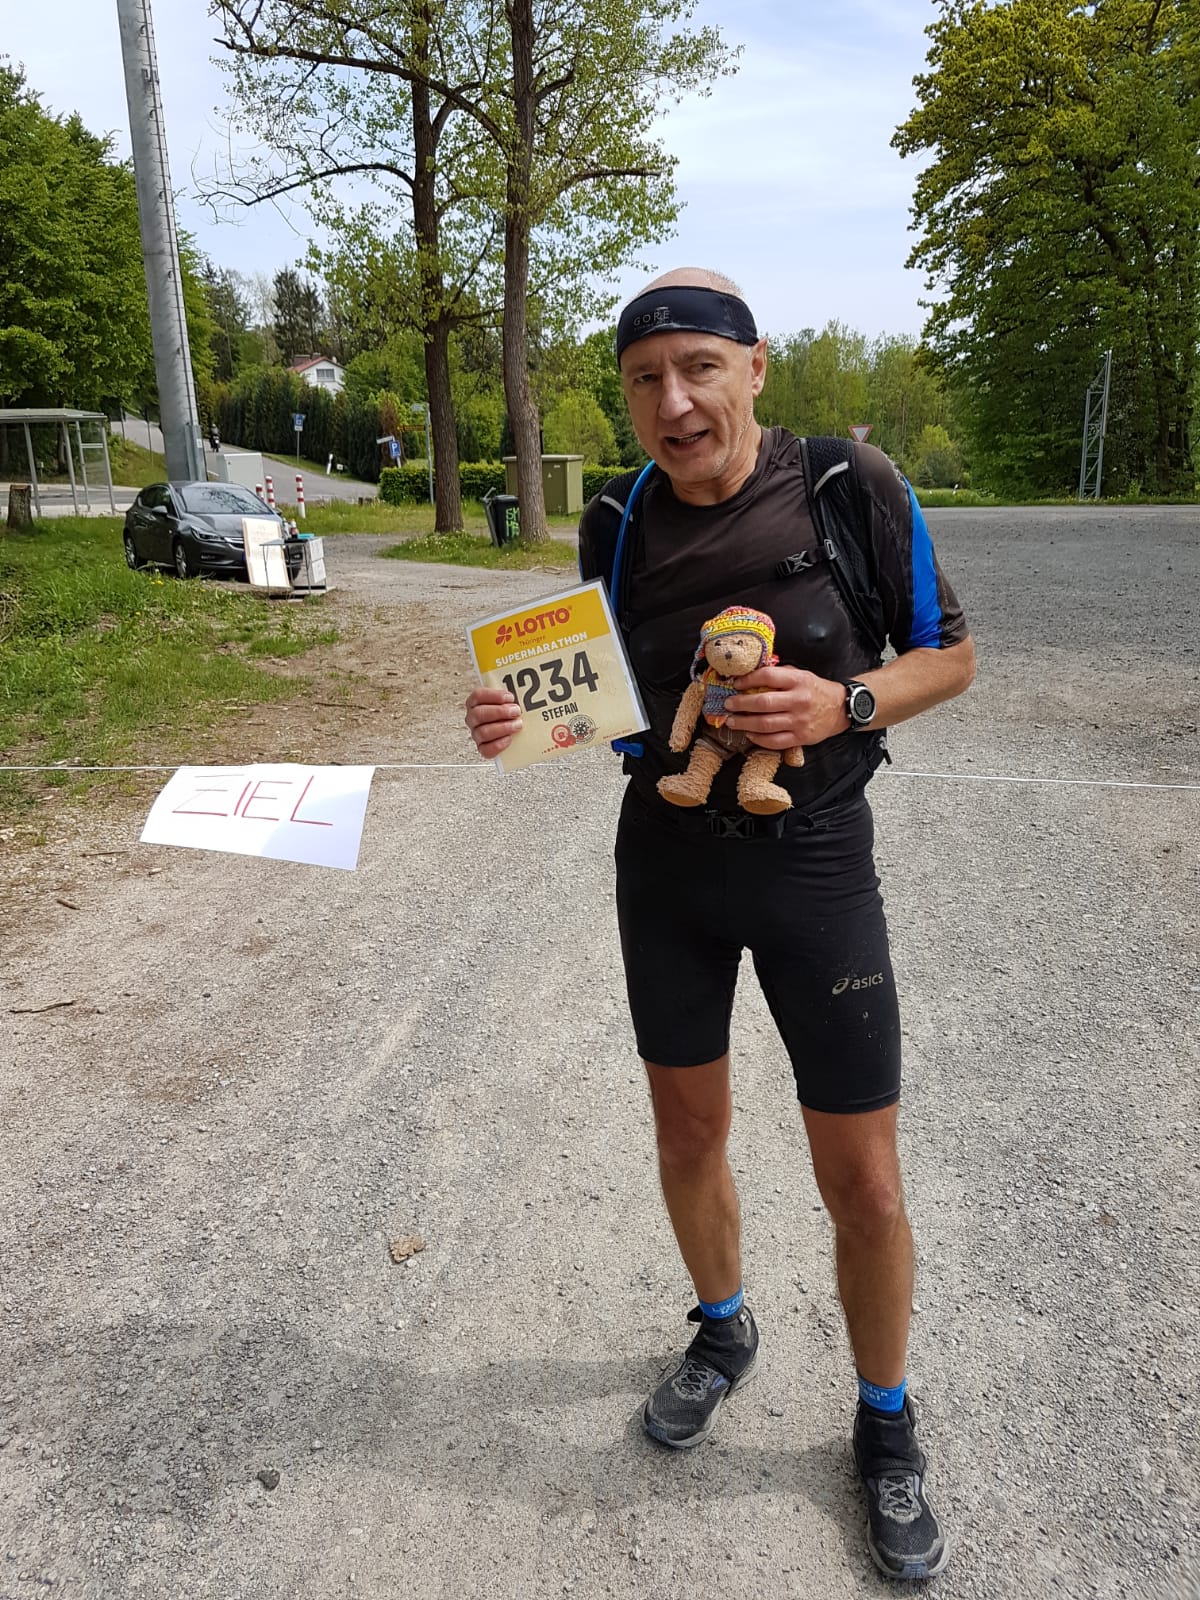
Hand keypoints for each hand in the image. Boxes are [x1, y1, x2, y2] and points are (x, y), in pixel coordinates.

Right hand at [465, 686, 522, 759]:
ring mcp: (476, 734)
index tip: (510, 697)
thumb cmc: (510, 712)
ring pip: (483, 732)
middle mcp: (473, 718)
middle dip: (500, 712)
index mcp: (475, 703)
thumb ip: (510, 697)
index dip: (494, 696)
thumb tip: (524, 690)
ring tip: (517, 725)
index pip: (478, 696)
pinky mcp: (483, 748)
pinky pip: (486, 750)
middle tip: (516, 711)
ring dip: (503, 728)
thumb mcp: (509, 700)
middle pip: (479, 714)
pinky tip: (510, 739)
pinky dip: (499, 745)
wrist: (515, 731)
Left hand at [722, 665, 846, 748]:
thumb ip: (779, 675)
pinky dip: (758, 739)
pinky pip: (775, 741)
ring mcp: (799, 721)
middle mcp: (799, 701)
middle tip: (728, 704)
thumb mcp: (801, 675)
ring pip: (765, 724)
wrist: (840, 709)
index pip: (767, 676)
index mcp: (798, 681)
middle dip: (740, 704)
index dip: (747, 679)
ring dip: (744, 723)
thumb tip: (750, 675)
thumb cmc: (816, 690)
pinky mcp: (800, 737)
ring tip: (732, 721)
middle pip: (763, 702)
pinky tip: (749, 734)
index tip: (736, 683)